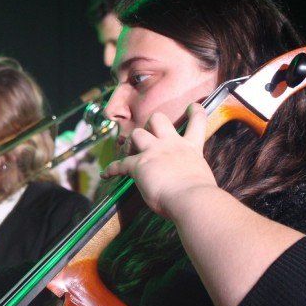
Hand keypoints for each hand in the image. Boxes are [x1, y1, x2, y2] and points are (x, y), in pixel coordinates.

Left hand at [101, 103, 217, 218]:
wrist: (191, 199)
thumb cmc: (200, 194)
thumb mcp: (200, 174)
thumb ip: (191, 169)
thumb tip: (185, 180)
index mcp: (191, 148)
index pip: (197, 121)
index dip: (194, 112)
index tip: (192, 107)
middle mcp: (172, 144)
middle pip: (158, 119)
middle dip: (150, 124)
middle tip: (147, 137)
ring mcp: (154, 152)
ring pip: (137, 133)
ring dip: (130, 142)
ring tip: (129, 154)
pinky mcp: (139, 164)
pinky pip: (120, 164)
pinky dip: (111, 170)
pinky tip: (106, 175)